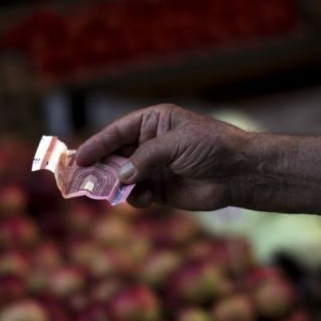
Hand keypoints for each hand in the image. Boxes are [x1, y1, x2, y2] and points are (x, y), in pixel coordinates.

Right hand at [76, 104, 251, 210]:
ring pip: (123, 177)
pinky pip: (137, 194)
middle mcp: (150, 144)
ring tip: (109, 192)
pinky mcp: (161, 189)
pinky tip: (142, 198)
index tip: (80, 157)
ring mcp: (154, 167)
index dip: (98, 144)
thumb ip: (146, 157)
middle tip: (81, 178)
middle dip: (100, 166)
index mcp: (153, 122)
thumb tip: (121, 175)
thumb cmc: (212, 146)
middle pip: (116, 154)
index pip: (118, 131)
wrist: (239, 173)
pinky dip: (134, 198)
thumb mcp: (176, 144)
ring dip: (115, 185)